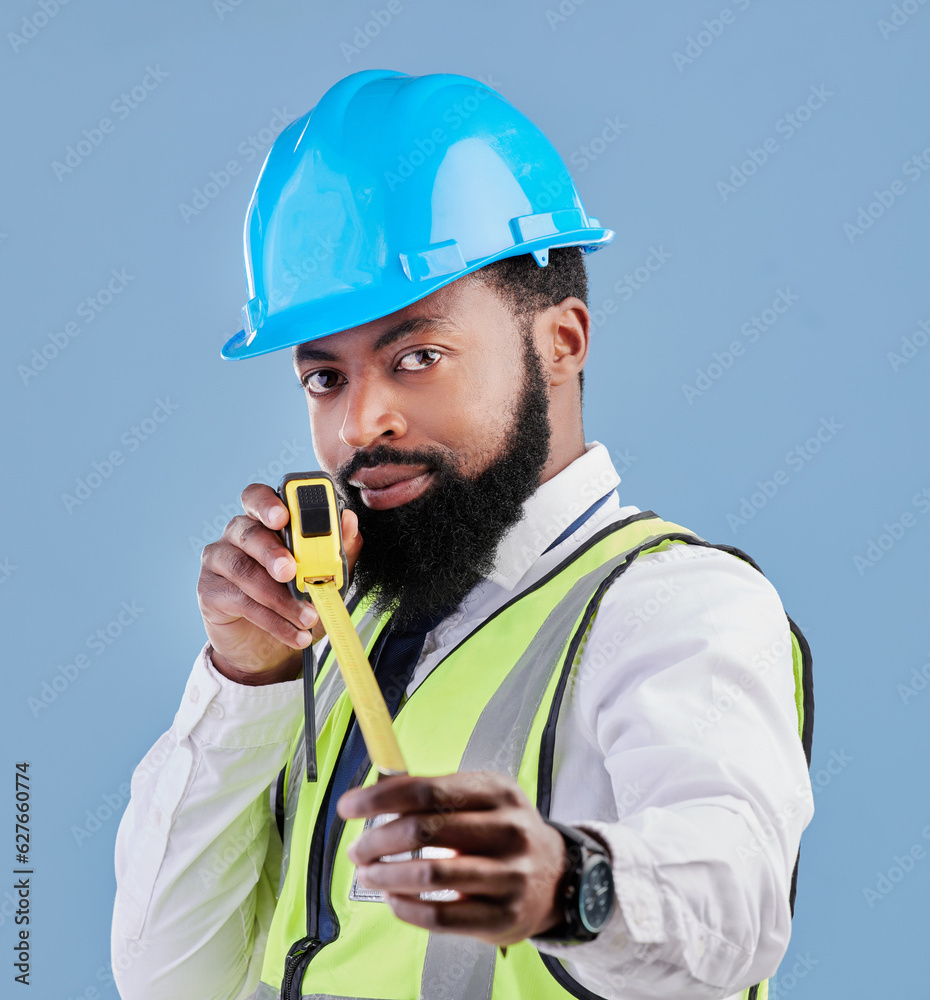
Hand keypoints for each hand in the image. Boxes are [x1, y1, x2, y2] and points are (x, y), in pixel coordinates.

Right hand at [197, 483, 362, 683]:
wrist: (273, 647)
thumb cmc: (299, 600)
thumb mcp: (328, 576)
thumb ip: (339, 548)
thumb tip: (349, 520)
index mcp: (266, 520)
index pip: (258, 498)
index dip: (268, 504)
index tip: (284, 517)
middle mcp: (238, 534)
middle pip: (248, 532)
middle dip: (272, 551)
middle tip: (290, 571)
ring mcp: (220, 561)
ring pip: (243, 570)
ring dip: (279, 597)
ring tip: (307, 617)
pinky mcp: (210, 592)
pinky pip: (241, 601)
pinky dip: (272, 620)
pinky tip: (294, 633)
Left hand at [337, 772, 566, 945]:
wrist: (556, 877)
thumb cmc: (503, 832)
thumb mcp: (481, 798)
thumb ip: (432, 793)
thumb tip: (373, 793)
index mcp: (498, 792)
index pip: (426, 790)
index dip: (379, 798)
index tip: (349, 807)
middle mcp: (508, 830)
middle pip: (423, 831)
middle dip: (377, 840)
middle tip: (357, 848)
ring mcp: (509, 876)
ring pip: (428, 875)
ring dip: (384, 875)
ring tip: (368, 873)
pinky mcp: (501, 917)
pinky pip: (438, 916)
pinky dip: (404, 907)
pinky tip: (393, 898)